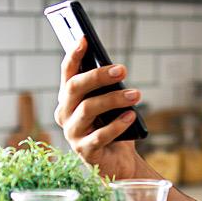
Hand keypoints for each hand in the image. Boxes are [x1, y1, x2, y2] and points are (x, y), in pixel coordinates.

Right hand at [55, 37, 143, 178]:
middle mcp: (65, 115)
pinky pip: (100, 135)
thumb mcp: (109, 104)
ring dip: (114, 99)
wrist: (119, 162)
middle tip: (122, 69)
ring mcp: (72, 134)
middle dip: (98, 75)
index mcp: (68, 100)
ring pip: (88, 109)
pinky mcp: (84, 152)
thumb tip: (114, 69)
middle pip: (75, 88)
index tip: (84, 39)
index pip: (67, 74)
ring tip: (136, 94)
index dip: (73, 55)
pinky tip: (131, 116)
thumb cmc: (113, 127)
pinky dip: (117, 125)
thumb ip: (106, 89)